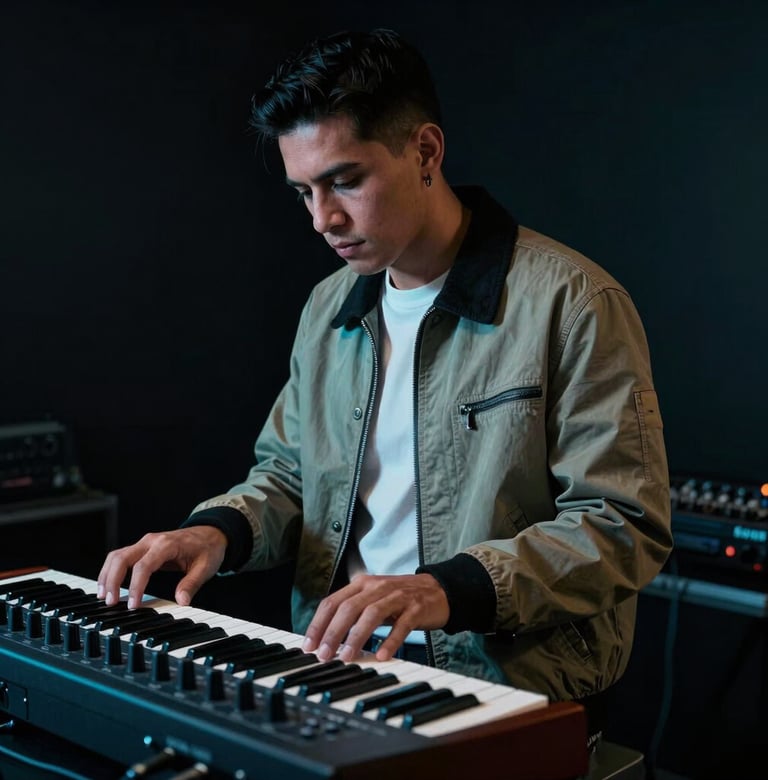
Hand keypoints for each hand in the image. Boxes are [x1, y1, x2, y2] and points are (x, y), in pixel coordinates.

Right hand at [96, 526, 226, 608]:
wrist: (210, 532)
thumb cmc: (207, 548)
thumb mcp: (206, 567)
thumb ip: (192, 584)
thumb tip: (181, 601)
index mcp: (167, 544)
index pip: (144, 565)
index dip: (135, 586)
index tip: (133, 605)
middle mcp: (152, 541)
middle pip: (122, 557)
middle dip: (112, 580)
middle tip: (110, 602)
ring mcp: (145, 543)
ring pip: (117, 556)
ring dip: (107, 575)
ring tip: (104, 596)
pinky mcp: (142, 547)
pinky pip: (120, 557)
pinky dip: (111, 571)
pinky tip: (107, 586)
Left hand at [301, 573, 449, 662]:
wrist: (438, 589)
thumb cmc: (399, 599)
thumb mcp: (372, 600)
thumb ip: (351, 614)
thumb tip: (324, 639)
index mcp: (362, 584)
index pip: (332, 601)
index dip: (318, 624)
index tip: (309, 645)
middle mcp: (377, 586)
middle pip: (349, 607)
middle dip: (333, 632)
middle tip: (323, 655)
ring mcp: (398, 596)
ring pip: (372, 614)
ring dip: (357, 636)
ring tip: (347, 657)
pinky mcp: (416, 608)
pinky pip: (402, 625)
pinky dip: (391, 640)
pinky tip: (382, 655)